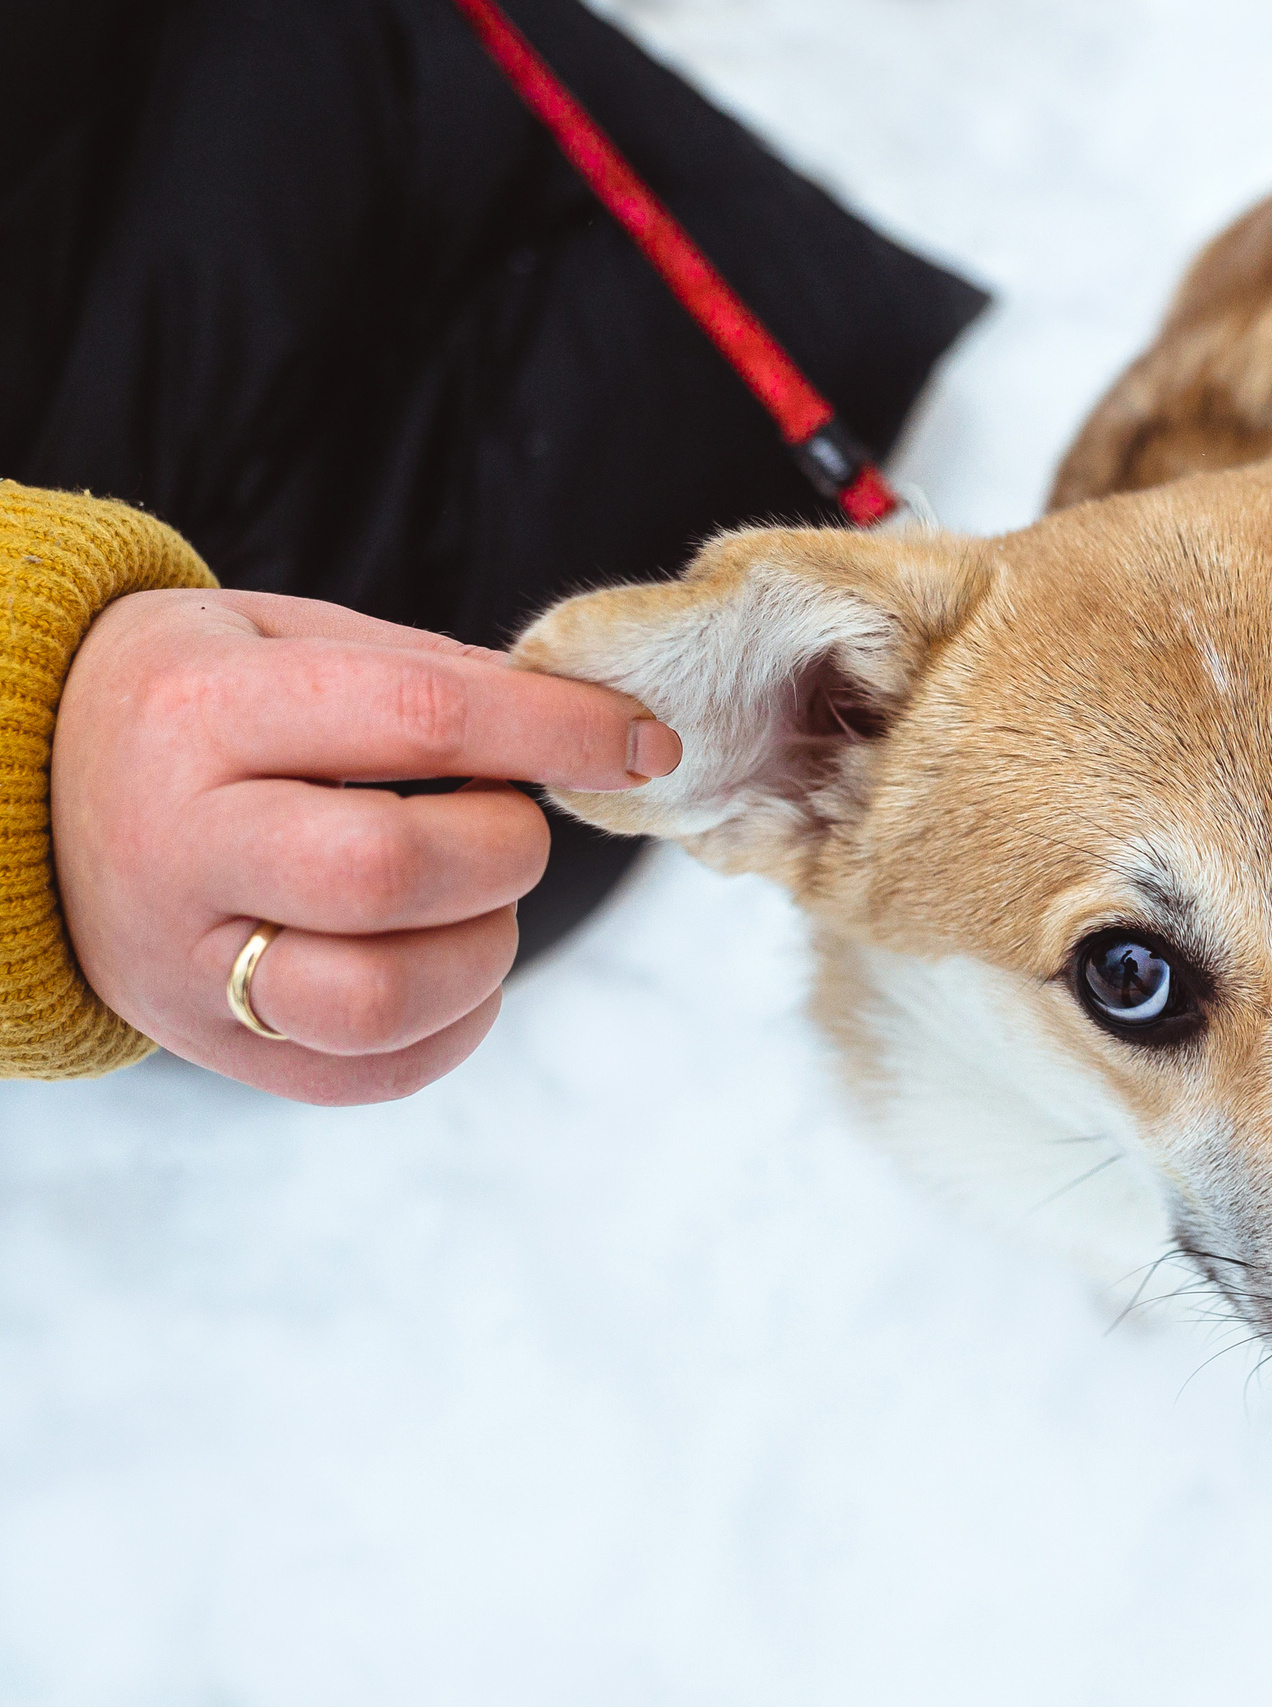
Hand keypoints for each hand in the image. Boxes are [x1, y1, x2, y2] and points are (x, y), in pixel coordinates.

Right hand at [51, 590, 680, 1104]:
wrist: (26, 793)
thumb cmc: (195, 701)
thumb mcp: (279, 636)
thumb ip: (428, 673)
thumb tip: (593, 724)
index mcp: (200, 710)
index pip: (418, 719)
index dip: (556, 732)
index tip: (644, 741)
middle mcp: (180, 843)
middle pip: (392, 872)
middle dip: (506, 850)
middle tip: (513, 823)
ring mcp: (183, 962)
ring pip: (378, 997)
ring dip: (485, 950)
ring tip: (480, 900)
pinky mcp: (211, 1046)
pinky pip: (368, 1072)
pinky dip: (454, 1026)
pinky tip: (452, 962)